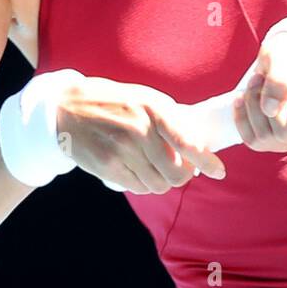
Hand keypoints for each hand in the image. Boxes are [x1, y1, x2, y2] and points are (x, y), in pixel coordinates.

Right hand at [53, 75, 227, 192]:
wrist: (68, 109)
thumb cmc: (116, 103)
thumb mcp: (146, 99)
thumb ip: (172, 120)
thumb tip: (199, 147)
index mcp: (154, 109)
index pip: (187, 141)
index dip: (206, 160)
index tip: (218, 171)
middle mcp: (140, 130)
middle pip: (176, 173)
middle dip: (183, 175)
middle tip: (181, 169)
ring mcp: (122, 151)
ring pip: (158, 184)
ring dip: (163, 181)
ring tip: (156, 167)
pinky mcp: (108, 167)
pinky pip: (138, 188)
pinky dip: (145, 185)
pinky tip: (139, 171)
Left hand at [231, 7, 286, 152]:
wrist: (281, 56)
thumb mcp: (285, 55)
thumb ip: (281, 79)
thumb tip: (270, 109)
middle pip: (286, 132)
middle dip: (267, 101)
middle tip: (263, 76)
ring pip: (266, 137)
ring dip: (252, 104)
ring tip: (256, 80)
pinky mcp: (273, 140)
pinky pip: (252, 140)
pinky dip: (241, 116)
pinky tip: (241, 98)